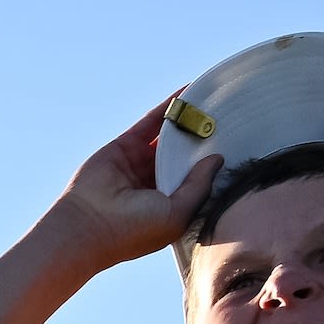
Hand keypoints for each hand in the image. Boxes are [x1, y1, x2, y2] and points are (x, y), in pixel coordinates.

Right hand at [45, 103, 222, 267]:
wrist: (88, 225)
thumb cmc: (133, 231)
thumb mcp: (178, 213)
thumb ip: (199, 186)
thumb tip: (217, 159)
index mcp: (168, 206)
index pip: (195, 179)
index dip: (212, 163)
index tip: (236, 145)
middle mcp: (154, 184)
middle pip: (184, 154)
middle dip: (203, 138)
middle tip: (230, 117)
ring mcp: (138, 164)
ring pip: (168, 136)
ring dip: (188, 119)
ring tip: (213, 100)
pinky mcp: (125, 146)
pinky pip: (151, 123)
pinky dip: (168, 107)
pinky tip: (188, 93)